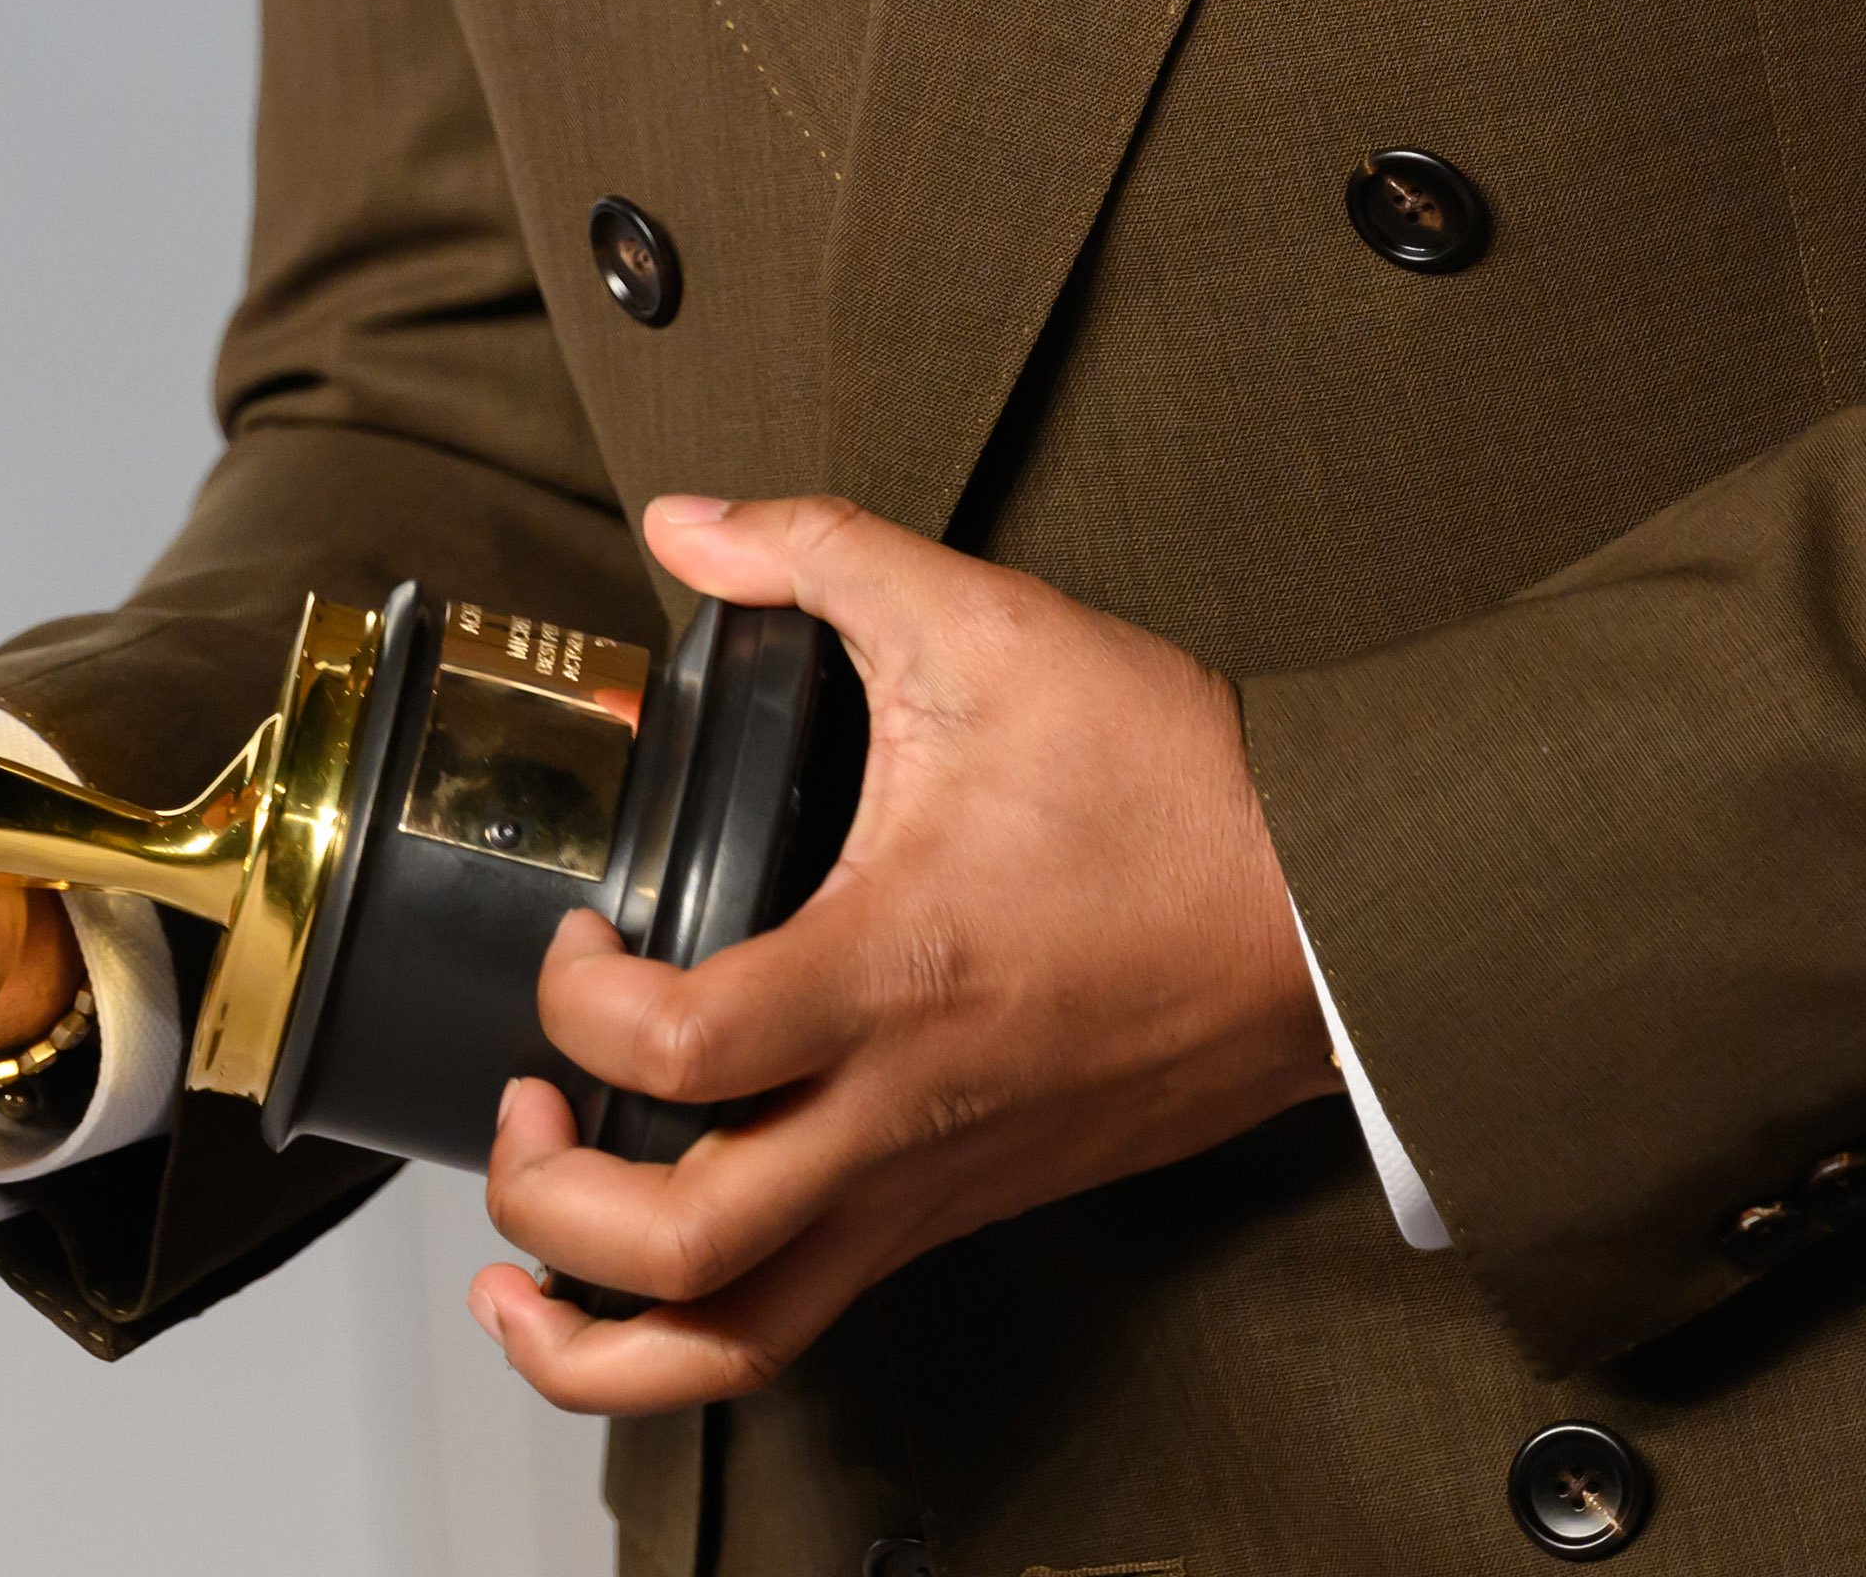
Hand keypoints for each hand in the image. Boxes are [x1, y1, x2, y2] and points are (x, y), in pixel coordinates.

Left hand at [468, 493, 1337, 1413]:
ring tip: (533, 1261)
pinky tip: (654, 1259)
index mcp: (892, 975)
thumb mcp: (989, 624)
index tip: (583, 938)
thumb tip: (690, 520)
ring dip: (601, 1334)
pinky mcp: (964, 1209)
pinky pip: (806, 1316)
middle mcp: (900, 1116)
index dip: (576, 1006)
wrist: (1338, 912)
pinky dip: (701, 1320)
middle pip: (680, 1253)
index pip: (677, 1054)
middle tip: (527, 1109)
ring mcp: (933, 1186)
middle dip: (546, 1208)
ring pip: (738, 1344)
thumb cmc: (1180, 788)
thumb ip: (820, 551)